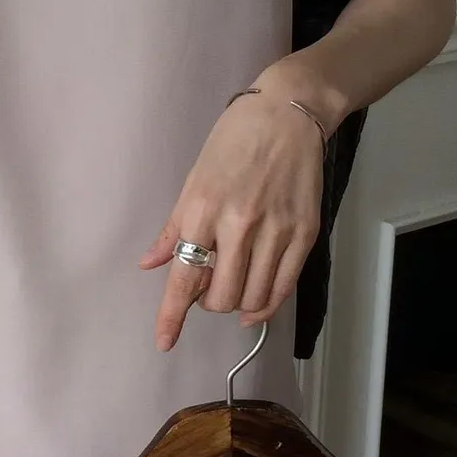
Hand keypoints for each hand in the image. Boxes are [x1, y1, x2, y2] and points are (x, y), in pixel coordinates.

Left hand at [139, 93, 323, 350]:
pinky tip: (258, 304)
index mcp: (204, 209)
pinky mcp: (305, 232)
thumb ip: (174, 228)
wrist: (288, 114)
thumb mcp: (194, 180)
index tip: (165, 342)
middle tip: (209, 289)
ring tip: (235, 289)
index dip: (172, 315)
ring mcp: (276, 230)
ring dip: (238, 304)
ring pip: (253, 297)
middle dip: (209, 303)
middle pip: (221, 295)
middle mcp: (240, 224)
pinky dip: (268, 304)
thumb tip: (150, 263)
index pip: (184, 276)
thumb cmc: (234, 141)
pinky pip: (284, 286)